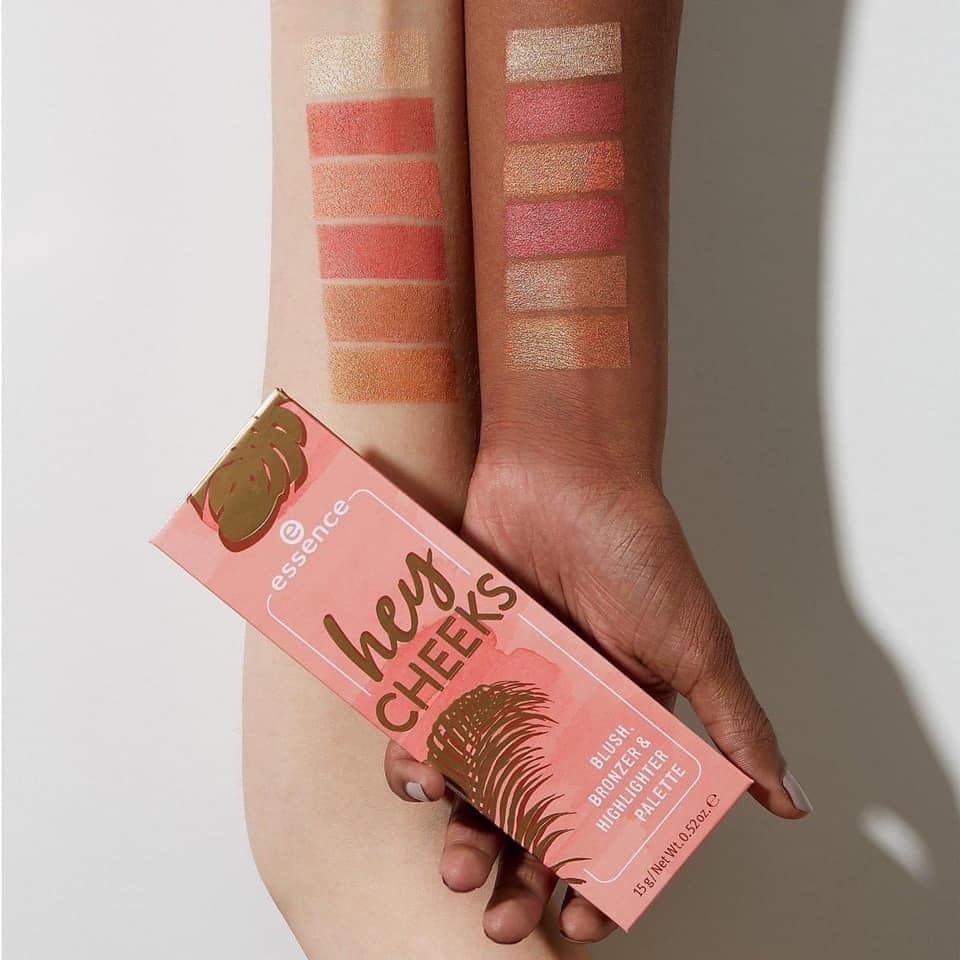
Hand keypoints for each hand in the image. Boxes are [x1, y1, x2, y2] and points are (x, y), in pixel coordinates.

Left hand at [384, 445, 810, 943]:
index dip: (594, 876)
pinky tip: (415, 771)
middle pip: (532, 814)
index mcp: (619, 721)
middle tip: (494, 914)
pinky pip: (429, 719)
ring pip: (473, 779)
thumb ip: (733, 721)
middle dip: (514, 872)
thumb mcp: (694, 644)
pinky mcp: (459, 655)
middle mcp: (558, 712)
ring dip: (459, 826)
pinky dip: (417, 751)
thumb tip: (787, 797)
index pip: (607, 818)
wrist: (564, 474)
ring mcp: (504, 686)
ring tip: (450, 852)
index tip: (574, 921)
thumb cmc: (638, 554)